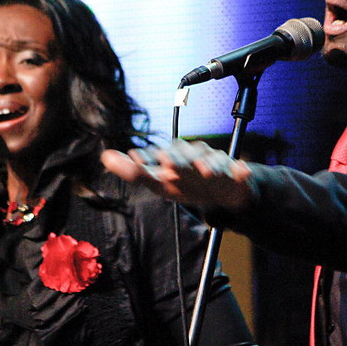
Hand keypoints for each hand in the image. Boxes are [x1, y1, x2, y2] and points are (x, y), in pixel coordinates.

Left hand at [101, 139, 252, 209]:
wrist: (221, 191)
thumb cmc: (185, 183)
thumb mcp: (158, 182)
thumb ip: (133, 171)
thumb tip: (105, 156)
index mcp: (174, 156)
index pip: (160, 154)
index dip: (149, 158)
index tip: (136, 159)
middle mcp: (194, 156)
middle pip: (185, 154)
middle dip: (178, 159)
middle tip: (168, 165)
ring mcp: (215, 163)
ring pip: (212, 160)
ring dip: (208, 164)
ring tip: (204, 171)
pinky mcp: (235, 173)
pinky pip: (239, 170)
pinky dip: (240, 171)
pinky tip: (241, 172)